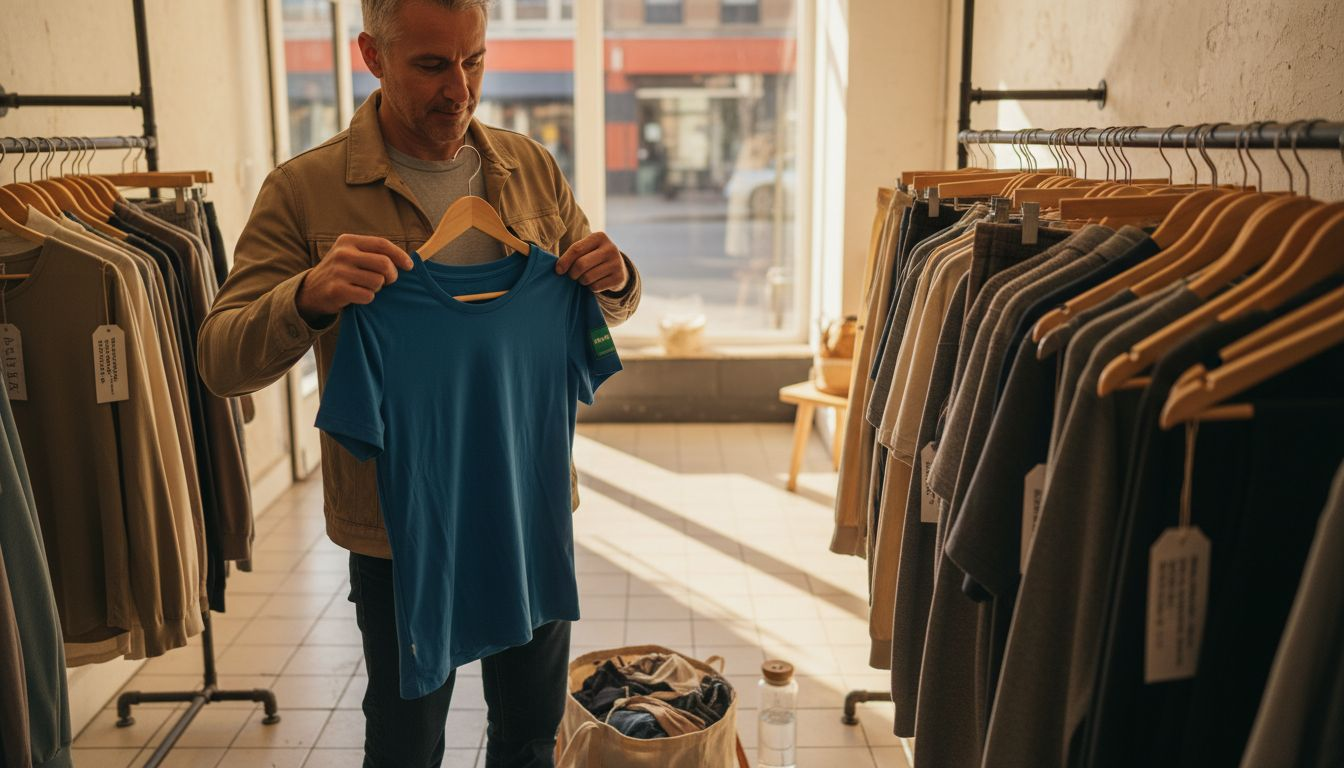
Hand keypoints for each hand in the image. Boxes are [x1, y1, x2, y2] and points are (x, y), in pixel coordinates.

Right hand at [296, 234, 413, 322]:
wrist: (311, 291)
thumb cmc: (341, 272)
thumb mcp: (352, 255)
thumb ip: (373, 253)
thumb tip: (407, 260)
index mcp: (348, 241)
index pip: (382, 244)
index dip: (400, 255)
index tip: (410, 266)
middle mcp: (343, 253)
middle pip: (384, 264)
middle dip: (392, 276)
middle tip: (387, 282)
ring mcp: (339, 271)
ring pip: (378, 281)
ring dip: (377, 288)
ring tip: (366, 287)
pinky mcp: (337, 290)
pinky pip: (368, 296)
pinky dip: (368, 299)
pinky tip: (358, 296)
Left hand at [555, 232, 628, 293]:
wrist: (617, 266)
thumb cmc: (593, 256)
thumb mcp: (586, 249)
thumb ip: (573, 254)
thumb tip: (558, 269)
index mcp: (599, 237)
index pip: (576, 249)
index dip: (564, 261)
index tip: (558, 270)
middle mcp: (610, 248)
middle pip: (581, 264)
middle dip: (572, 273)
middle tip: (572, 276)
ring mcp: (617, 263)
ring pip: (587, 277)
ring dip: (581, 281)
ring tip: (584, 278)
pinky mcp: (619, 277)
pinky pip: (596, 287)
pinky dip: (591, 287)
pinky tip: (594, 282)